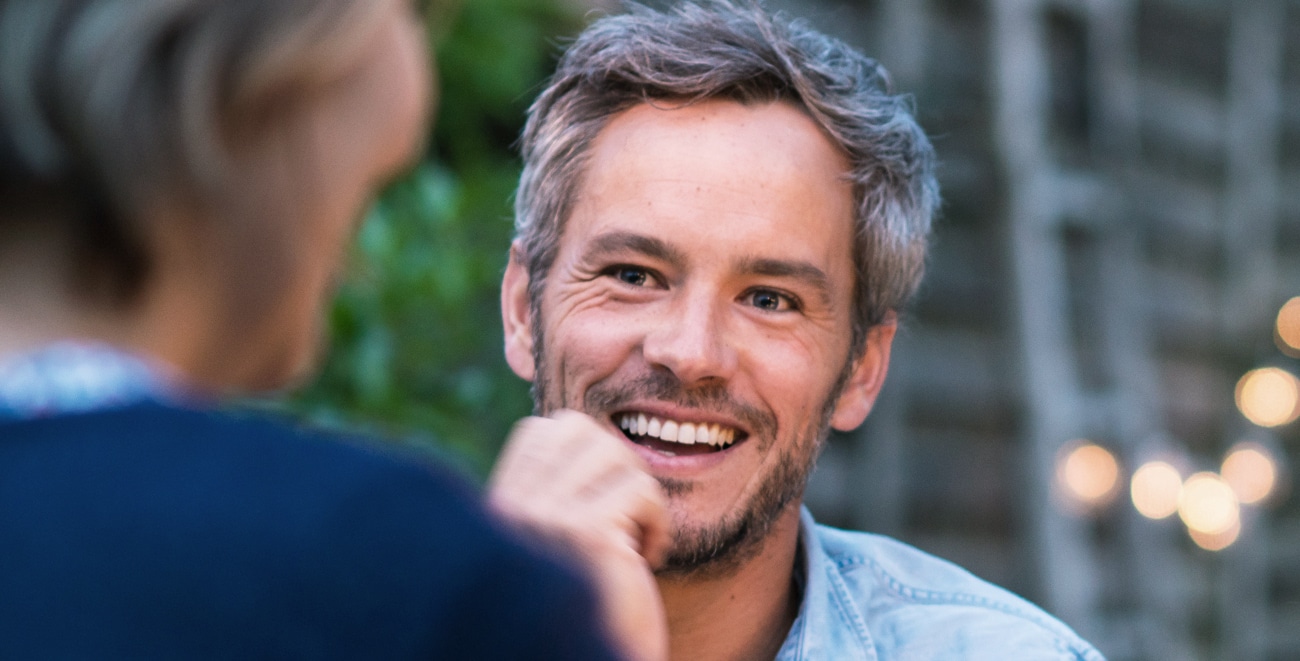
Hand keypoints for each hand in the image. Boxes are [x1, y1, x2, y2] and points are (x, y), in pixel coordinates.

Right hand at [488, 409, 669, 660]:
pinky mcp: (589, 539)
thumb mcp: (554, 538)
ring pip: (613, 453)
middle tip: (628, 511)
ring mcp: (549, 521)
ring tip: (638, 535)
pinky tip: (649, 555)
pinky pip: (640, 491)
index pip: (538, 432)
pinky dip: (658, 520)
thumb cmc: (584, 609)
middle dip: (618, 463)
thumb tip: (584, 431)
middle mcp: (515, 509)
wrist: (590, 656)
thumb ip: (555, 491)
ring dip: (639, 492)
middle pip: (577, 430)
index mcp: (501, 506)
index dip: (583, 449)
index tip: (602, 496)